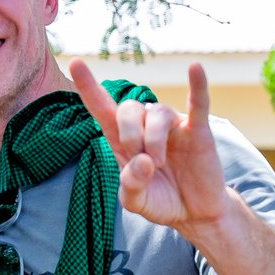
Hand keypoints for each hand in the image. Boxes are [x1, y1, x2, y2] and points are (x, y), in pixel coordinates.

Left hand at [69, 59, 226, 232]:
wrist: (194, 212)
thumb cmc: (161, 201)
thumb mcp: (136, 202)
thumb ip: (130, 186)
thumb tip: (143, 161)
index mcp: (123, 140)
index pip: (102, 108)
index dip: (88, 87)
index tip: (76, 62)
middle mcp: (145, 126)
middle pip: (128, 108)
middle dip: (129, 135)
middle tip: (140, 162)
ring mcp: (172, 126)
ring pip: (156, 112)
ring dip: (153, 139)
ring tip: (158, 163)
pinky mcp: (198, 131)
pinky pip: (199, 103)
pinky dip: (197, 86)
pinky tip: (195, 68)